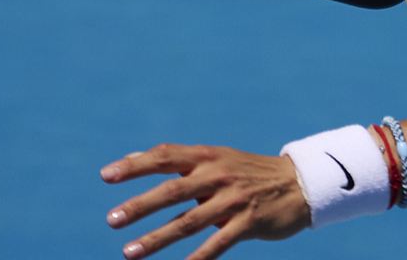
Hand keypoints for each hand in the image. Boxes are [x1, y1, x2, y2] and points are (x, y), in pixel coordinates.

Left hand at [101, 143, 310, 259]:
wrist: (300, 183)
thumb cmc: (247, 172)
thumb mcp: (215, 159)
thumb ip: (177, 162)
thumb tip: (132, 158)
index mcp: (206, 157)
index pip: (164, 156)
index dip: (135, 166)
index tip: (106, 176)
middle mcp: (217, 175)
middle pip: (172, 190)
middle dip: (139, 206)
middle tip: (112, 219)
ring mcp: (233, 200)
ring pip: (188, 222)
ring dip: (157, 238)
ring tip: (129, 252)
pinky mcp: (248, 223)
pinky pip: (217, 244)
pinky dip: (197, 258)